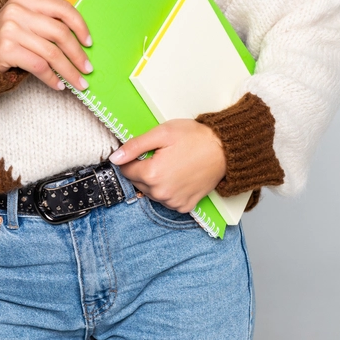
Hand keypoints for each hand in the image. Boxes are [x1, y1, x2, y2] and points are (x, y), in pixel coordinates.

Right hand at [0, 0, 92, 92]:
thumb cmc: (10, 38)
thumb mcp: (26, 21)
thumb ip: (48, 23)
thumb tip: (83, 43)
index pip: (62, 8)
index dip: (80, 26)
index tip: (89, 43)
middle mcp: (17, 11)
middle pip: (59, 33)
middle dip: (77, 54)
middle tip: (87, 69)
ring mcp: (9, 30)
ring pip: (51, 53)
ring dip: (69, 71)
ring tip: (79, 83)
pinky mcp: (5, 50)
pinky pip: (38, 66)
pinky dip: (52, 78)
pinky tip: (59, 85)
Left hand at [109, 119, 226, 212]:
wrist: (225, 150)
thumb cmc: (195, 138)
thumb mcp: (161, 133)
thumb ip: (135, 146)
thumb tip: (115, 158)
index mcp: (152, 174)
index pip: (125, 170)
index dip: (132, 158)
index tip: (144, 150)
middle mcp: (161, 193)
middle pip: (137, 182)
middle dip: (143, 169)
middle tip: (160, 155)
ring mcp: (173, 202)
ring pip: (151, 192)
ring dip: (155, 180)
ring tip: (171, 164)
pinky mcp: (185, 206)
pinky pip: (166, 200)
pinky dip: (168, 190)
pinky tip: (178, 176)